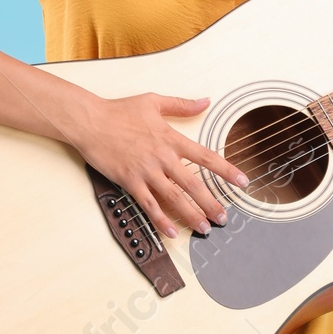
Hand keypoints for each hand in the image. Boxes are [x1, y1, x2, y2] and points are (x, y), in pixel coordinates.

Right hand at [71, 92, 245, 239]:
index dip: (226, 170)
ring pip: (174, 198)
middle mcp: (162, 157)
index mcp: (170, 138)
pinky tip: (171, 232)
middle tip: (224, 218)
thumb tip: (206, 101)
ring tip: (204, 228)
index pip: (206, 157)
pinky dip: (161, 220)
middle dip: (211, 203)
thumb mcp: (153, 101)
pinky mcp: (130, 182)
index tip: (242, 182)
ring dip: (191, 215)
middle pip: (194, 184)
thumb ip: (182, 105)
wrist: (89, 121)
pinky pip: (149, 205)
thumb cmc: (119, 111)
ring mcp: (146, 171)